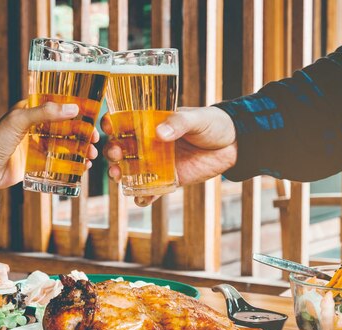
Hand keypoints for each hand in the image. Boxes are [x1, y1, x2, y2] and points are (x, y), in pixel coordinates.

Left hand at [0, 100, 99, 190]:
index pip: (60, 108)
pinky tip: (81, 169)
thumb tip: (74, 108)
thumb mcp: (20, 121)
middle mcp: (36, 129)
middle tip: (95, 142)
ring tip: (91, 157)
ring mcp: (37, 147)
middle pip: (67, 129)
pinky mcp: (36, 165)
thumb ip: (46, 113)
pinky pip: (58, 164)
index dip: (78, 113)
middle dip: (83, 136)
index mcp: (32, 112)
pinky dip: (72, 166)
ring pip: (65, 148)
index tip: (92, 119)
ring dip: (81, 151)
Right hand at [102, 106, 237, 205]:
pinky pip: (148, 190)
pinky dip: (141, 196)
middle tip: (116, 155)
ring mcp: (155, 163)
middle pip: (120, 148)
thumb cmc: (213, 124)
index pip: (124, 121)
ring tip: (119, 177)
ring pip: (129, 170)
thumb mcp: (196, 119)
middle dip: (112, 152)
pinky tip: (141, 198)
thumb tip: (160, 133)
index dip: (111, 123)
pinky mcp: (166, 180)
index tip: (108, 127)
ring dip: (120, 175)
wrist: (233, 146)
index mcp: (151, 122)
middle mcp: (148, 143)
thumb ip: (179, 123)